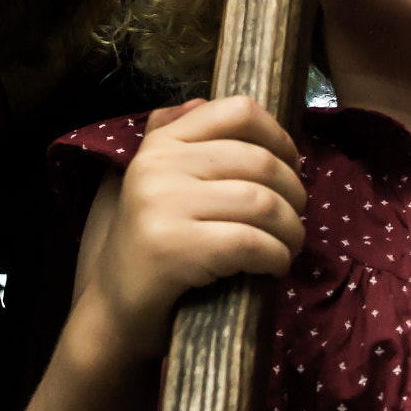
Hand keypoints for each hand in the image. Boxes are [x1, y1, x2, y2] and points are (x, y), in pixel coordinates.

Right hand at [81, 94, 306, 360]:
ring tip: (289, 246)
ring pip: (261, 202)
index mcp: (161, 143)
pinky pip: (250, 242)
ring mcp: (161, 205)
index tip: (292, 167)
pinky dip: (276, 256)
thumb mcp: (160, 184)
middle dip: (294, 194)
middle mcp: (158, 165)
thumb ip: (180, 138)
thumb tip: (205, 100)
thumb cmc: (154, 246)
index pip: (237, 111)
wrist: (115, 309)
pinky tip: (274, 267)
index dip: (280, 136)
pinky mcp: (172, 248)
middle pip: (260, 161)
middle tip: (295, 219)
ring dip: (291, 230)